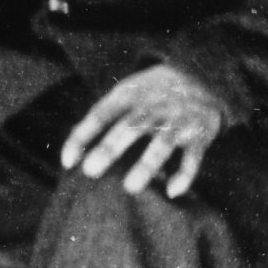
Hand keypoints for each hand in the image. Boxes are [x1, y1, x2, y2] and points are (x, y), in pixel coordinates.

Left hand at [59, 65, 228, 199]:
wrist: (199, 75)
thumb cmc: (148, 93)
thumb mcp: (123, 94)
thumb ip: (100, 118)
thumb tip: (70, 154)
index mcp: (128, 97)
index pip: (99, 116)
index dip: (82, 137)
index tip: (67, 163)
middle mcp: (152, 108)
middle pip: (128, 128)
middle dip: (109, 149)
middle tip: (90, 171)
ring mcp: (177, 121)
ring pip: (161, 145)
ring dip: (146, 166)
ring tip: (130, 188)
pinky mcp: (200, 135)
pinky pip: (192, 157)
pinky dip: (185, 175)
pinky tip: (172, 192)